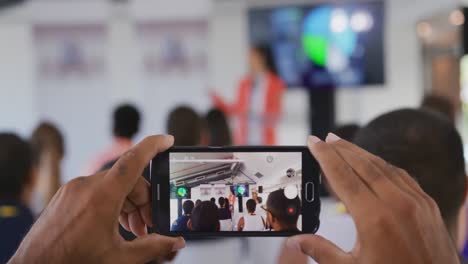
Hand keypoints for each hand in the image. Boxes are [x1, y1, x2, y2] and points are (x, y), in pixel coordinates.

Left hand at [9, 135, 184, 263]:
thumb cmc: (70, 263)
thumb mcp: (119, 258)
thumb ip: (153, 247)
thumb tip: (175, 243)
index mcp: (102, 196)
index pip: (134, 159)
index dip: (154, 145)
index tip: (167, 140)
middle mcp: (86, 186)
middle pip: (128, 180)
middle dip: (143, 201)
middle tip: (147, 225)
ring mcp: (73, 190)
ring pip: (112, 186)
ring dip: (128, 204)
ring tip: (132, 230)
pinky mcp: (65, 196)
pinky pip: (96, 191)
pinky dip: (111, 204)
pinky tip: (113, 225)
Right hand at [287, 134, 459, 263]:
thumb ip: (321, 251)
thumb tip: (296, 241)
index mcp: (375, 219)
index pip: (343, 177)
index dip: (325, 157)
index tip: (313, 142)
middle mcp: (398, 204)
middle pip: (363, 165)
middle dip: (341, 149)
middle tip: (325, 138)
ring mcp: (416, 202)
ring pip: (384, 166)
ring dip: (361, 153)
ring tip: (343, 146)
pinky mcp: (427, 205)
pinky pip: (402, 176)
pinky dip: (383, 165)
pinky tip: (373, 163)